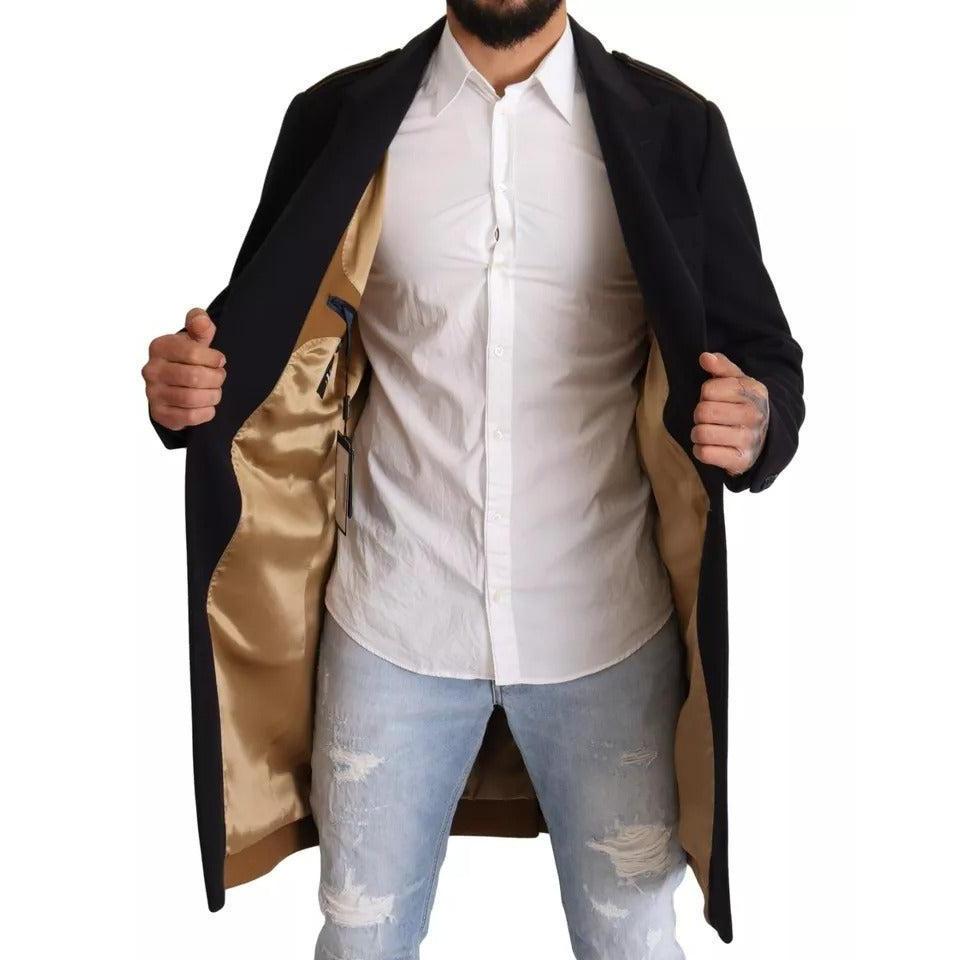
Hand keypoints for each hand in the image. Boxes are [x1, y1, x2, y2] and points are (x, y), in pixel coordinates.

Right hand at [142, 308, 225, 430]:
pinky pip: (189, 416)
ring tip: (215, 391)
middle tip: (220, 378)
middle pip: (195, 377)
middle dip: (216, 379)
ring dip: (213, 396)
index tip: (220, 361)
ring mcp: (153, 393)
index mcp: (160, 347)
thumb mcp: (195, 338)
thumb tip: (201, 321)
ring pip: (192, 398)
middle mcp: (151, 370)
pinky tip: (208, 405)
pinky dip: (206, 412)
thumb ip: (200, 324)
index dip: (213, 359)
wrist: (174, 385)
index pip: (193, 352)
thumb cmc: (189, 358)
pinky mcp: (160, 413)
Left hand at [692, 351, 769, 475]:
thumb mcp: (737, 382)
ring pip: (701, 433)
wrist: (763, 440)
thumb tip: (705, 357)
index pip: (708, 389)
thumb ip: (721, 367)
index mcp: (753, 392)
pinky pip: (705, 453)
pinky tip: (709, 446)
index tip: (714, 399)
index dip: (705, 394)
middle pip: (703, 411)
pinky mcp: (740, 461)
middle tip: (708, 418)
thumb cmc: (742, 406)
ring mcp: (748, 439)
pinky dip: (700, 451)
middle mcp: (755, 415)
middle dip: (699, 414)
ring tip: (707, 432)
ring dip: (697, 433)